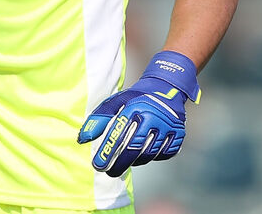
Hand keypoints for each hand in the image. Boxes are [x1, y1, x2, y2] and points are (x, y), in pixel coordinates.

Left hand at [76, 50, 200, 177]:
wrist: (165, 89)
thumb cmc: (135, 99)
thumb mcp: (115, 102)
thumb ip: (99, 118)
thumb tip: (83, 138)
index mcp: (135, 107)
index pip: (118, 133)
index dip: (107, 151)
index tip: (97, 164)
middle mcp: (153, 117)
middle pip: (134, 147)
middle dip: (119, 163)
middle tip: (109, 172)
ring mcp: (168, 127)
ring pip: (149, 154)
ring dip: (134, 161)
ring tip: (124, 163)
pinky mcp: (178, 134)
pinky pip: (164, 154)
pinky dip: (152, 158)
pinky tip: (142, 156)